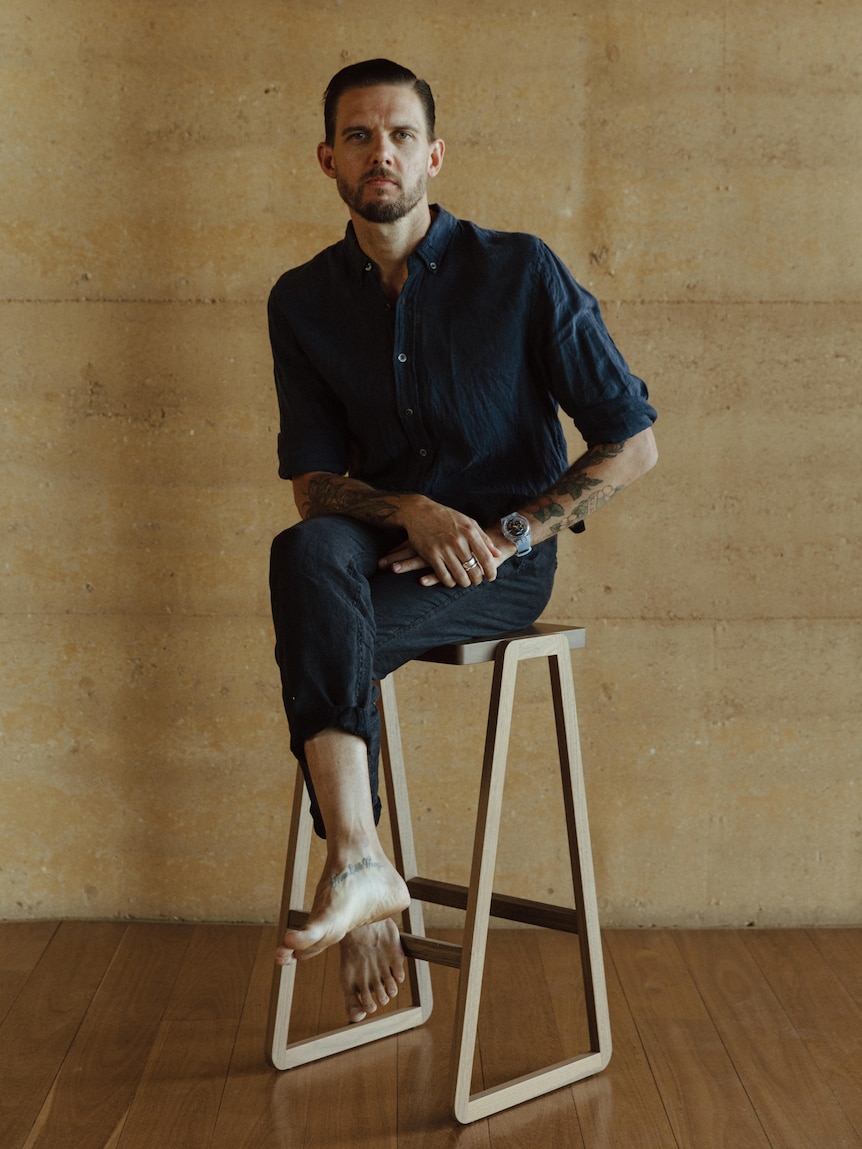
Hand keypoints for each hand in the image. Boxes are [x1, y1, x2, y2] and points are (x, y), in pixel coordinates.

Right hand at [377, 498, 508, 587]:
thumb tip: (497, 554)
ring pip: (460, 576)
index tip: (491, 578)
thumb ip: (483, 538)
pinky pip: (444, 576)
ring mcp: (443, 549)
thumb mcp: (468, 523)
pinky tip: (451, 580)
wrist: (419, 511)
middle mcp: (458, 541)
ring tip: (465, 582)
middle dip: (477, 579)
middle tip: (476, 581)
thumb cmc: (446, 517)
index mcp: (469, 532)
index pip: (486, 558)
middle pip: (473, 570)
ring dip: (464, 582)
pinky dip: (450, 582)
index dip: (491, 571)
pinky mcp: (431, 555)